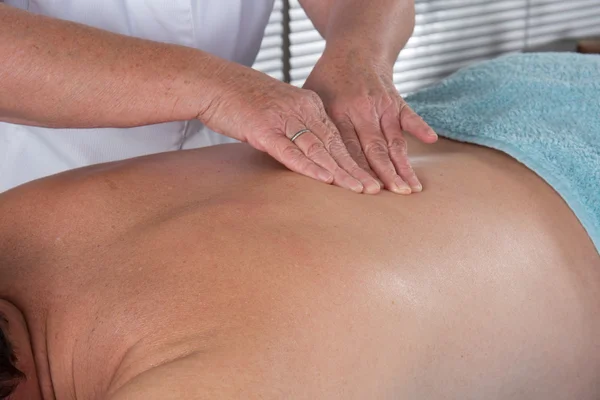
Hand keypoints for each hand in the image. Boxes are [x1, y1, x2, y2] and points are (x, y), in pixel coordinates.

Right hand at [200, 62, 379, 193]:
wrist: (212, 82)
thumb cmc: (242, 98)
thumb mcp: (278, 108)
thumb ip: (296, 126)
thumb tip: (310, 151)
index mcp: (307, 104)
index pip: (336, 136)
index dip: (353, 159)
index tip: (368, 177)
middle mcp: (300, 109)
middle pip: (333, 144)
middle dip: (354, 169)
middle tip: (373, 189)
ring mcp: (282, 119)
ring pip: (318, 149)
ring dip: (339, 171)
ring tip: (358, 189)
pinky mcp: (263, 129)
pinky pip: (290, 151)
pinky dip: (309, 166)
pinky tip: (326, 178)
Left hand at [302, 51, 437, 193]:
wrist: (355, 48)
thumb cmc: (328, 78)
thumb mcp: (311, 97)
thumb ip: (310, 125)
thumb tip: (298, 156)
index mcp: (337, 113)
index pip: (348, 148)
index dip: (357, 170)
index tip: (364, 190)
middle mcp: (361, 110)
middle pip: (374, 148)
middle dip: (384, 174)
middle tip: (393, 195)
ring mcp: (381, 105)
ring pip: (394, 140)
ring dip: (403, 164)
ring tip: (411, 188)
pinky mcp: (396, 101)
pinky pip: (409, 116)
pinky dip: (420, 127)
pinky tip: (430, 140)